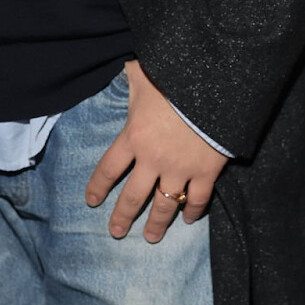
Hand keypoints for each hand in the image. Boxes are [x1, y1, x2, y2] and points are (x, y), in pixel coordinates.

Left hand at [84, 59, 228, 241]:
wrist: (213, 86)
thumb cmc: (172, 79)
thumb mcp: (143, 74)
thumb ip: (131, 77)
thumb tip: (123, 67)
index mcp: (133, 137)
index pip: (108, 168)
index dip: (98, 186)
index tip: (91, 201)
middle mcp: (153, 159)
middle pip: (133, 196)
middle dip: (123, 217)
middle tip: (116, 232)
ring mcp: (180, 169)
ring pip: (165, 205)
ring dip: (157, 223)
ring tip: (150, 237)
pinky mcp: (206, 173)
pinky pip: (198, 200)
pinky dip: (193, 211)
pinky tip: (188, 219)